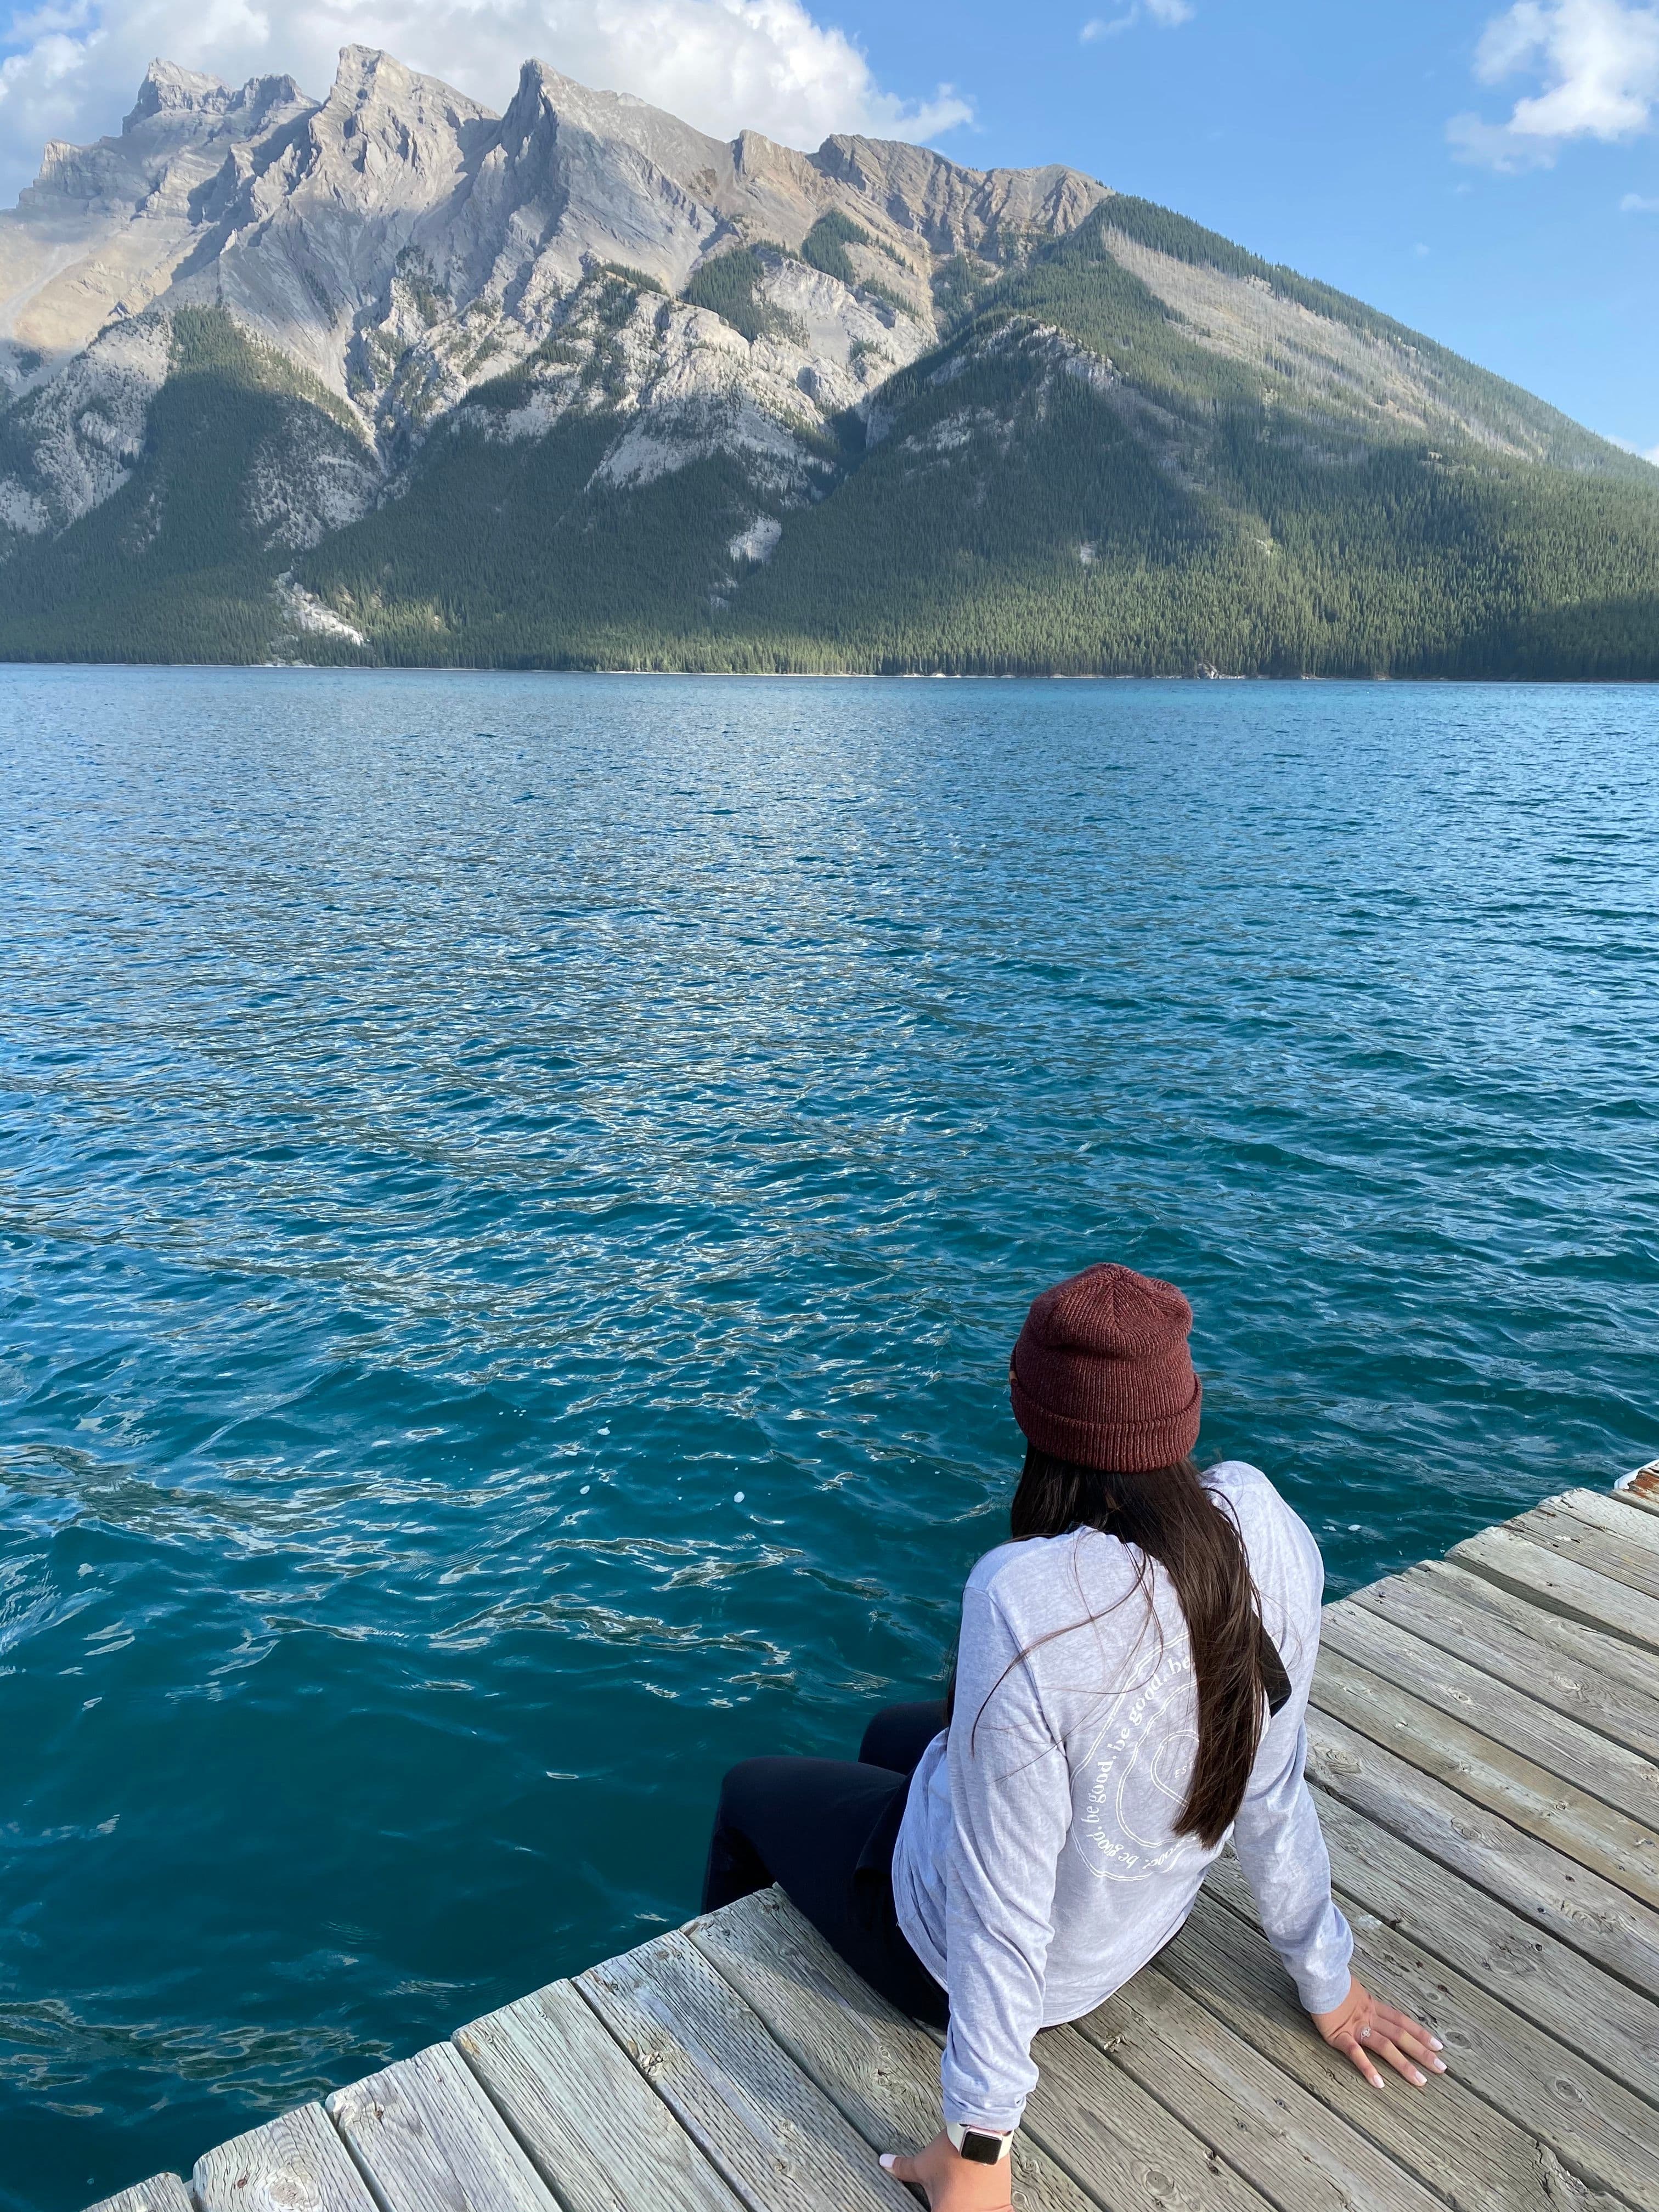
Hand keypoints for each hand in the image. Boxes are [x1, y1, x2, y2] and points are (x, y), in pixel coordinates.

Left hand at [879, 2129, 1012, 2208]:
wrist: (982, 2135)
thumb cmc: (951, 2153)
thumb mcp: (922, 2163)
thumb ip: (902, 2169)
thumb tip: (883, 2162)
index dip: (936, 2206)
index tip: (939, 2200)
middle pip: (954, 2210)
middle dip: (950, 2202)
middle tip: (952, 2190)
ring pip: (974, 2210)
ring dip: (969, 2203)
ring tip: (965, 2189)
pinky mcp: (1004, 2204)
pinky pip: (995, 2209)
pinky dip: (986, 2204)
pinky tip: (982, 2192)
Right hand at [1312, 1974, 1446, 2088]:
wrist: (1313, 1974)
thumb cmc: (1327, 1979)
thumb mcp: (1348, 1986)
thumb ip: (1357, 1996)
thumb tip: (1360, 1998)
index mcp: (1371, 2005)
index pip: (1401, 2021)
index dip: (1420, 2033)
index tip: (1439, 2046)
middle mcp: (1368, 2017)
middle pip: (1400, 2035)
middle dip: (1422, 2052)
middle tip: (1442, 2069)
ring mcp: (1355, 2027)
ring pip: (1385, 2046)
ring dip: (1404, 2065)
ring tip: (1420, 2081)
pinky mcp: (1339, 2036)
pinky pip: (1356, 2054)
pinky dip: (1368, 2068)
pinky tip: (1379, 2083)